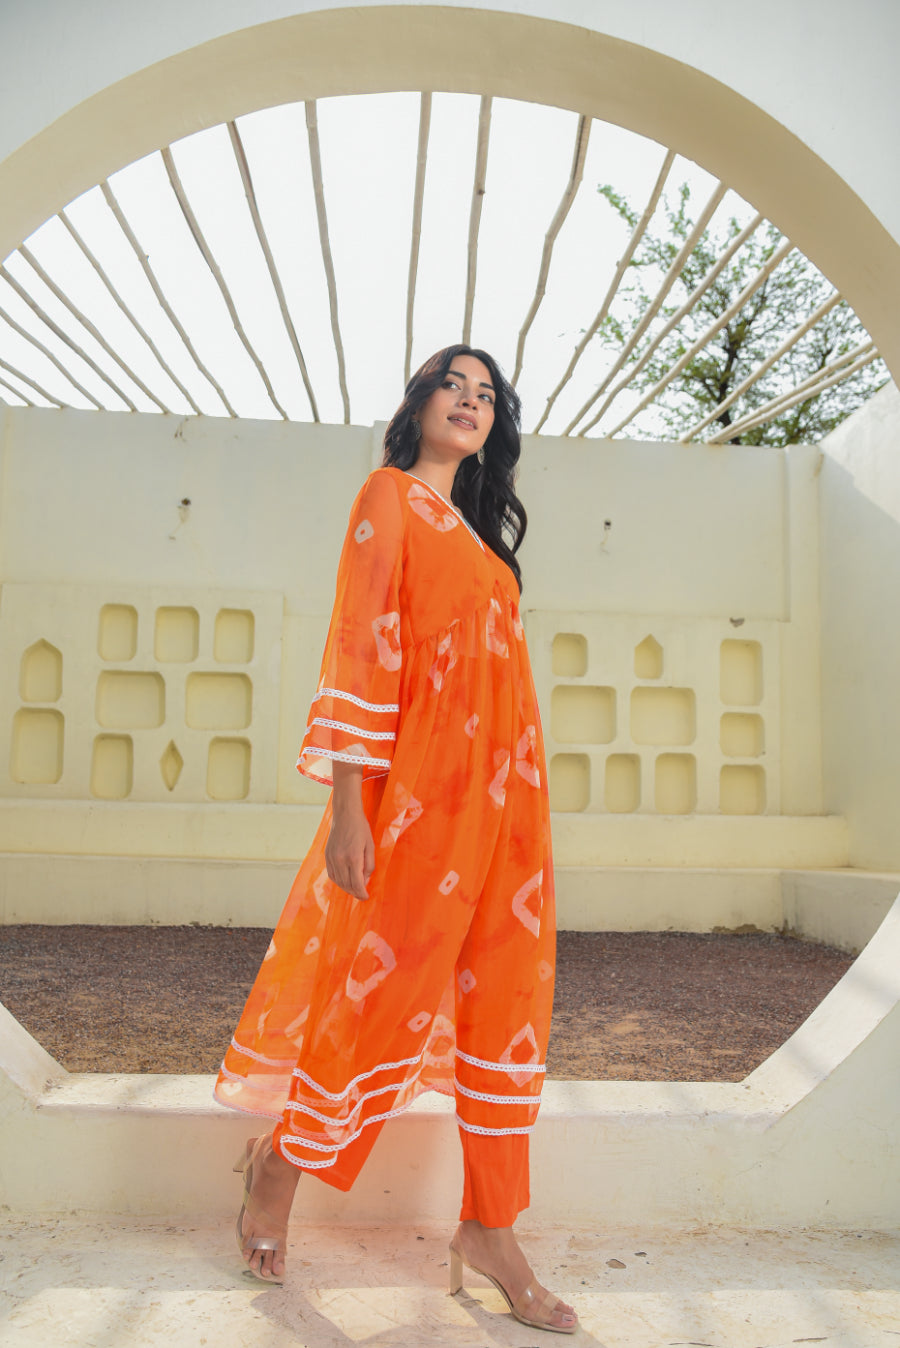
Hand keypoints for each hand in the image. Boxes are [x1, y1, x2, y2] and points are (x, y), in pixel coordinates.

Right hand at [327, 762, 374, 900]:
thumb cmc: (361, 829)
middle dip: (355, 893)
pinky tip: (345, 881)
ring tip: (354, 889)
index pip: (357, 883)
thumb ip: (369, 866)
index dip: (362, 893)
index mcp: (353, 857)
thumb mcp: (370, 846)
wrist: (345, 815)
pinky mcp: (326, 856)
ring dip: (346, 888)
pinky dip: (338, 881)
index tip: (366, 897)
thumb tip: (365, 881)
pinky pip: (331, 874)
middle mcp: (340, 860)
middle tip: (362, 895)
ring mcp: (331, 858)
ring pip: (338, 881)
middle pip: (346, 885)